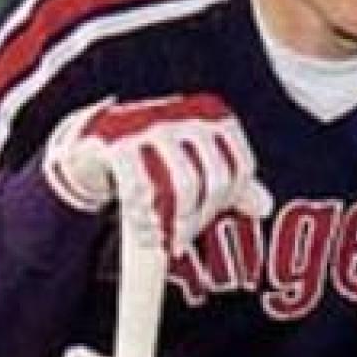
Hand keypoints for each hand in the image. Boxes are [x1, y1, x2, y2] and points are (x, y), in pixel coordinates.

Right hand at [43, 94, 271, 255]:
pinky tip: (138, 222)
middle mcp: (189, 116)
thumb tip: (264, 207)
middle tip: (179, 240)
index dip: (225, 203)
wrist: (92, 139)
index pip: (241, 168)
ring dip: (172, 221)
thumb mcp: (196, 162)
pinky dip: (142, 214)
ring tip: (158, 235)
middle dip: (197, 218)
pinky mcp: (118, 140)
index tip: (203, 222)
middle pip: (216, 179)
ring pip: (183, 185)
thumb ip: (231, 181)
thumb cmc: (155, 155)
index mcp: (214, 118)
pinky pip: (142, 187)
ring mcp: (153, 124)